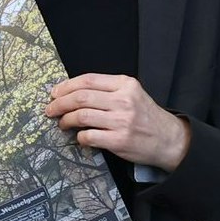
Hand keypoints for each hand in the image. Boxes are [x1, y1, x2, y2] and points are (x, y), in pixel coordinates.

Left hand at [43, 73, 188, 169]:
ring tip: (63, 123)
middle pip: (80, 97)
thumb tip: (71, 92)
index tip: (55, 93)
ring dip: (65, 120)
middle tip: (50, 109)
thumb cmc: (146, 116)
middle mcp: (124, 100)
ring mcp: (122, 121)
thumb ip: (107, 90)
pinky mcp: (119, 140)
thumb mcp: (132, 94)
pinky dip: (79, 137)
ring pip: (81, 116)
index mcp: (126, 85)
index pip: (88, 80)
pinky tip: (80, 137)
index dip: (66, 86)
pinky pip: (88, 136)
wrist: (169, 139)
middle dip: (59, 103)